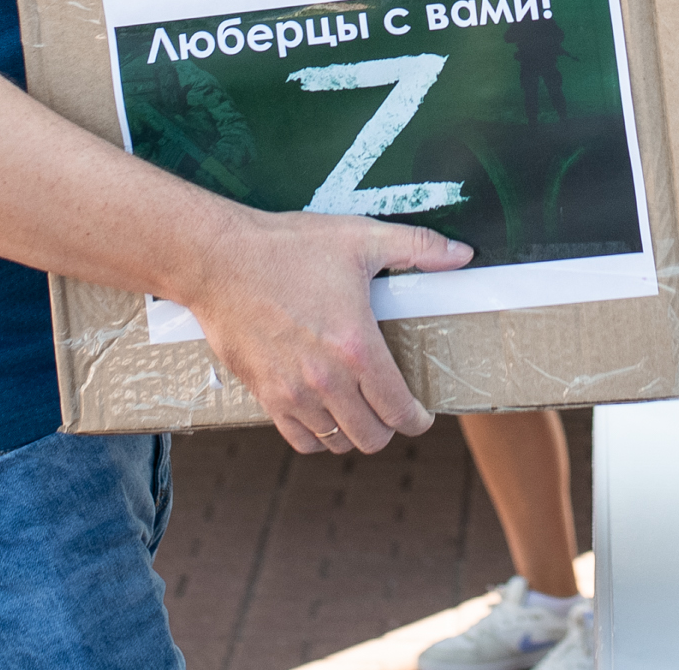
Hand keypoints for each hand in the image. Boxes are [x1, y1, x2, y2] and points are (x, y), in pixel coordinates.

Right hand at [175, 209, 469, 455]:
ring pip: (337, 441)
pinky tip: (323, 415)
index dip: (418, 419)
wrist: (217, 259)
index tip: (421, 414)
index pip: (399, 411)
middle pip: (371, 437)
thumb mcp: (359, 237)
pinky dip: (317, 435)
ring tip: (358, 410)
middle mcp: (327, 380)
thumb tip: (461, 255)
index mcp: (357, 347)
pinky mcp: (264, 395)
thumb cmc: (286, 247)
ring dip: (353, 431)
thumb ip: (417, 247)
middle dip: (389, 427)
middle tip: (390, 408)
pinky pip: (299, 438)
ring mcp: (292, 393)